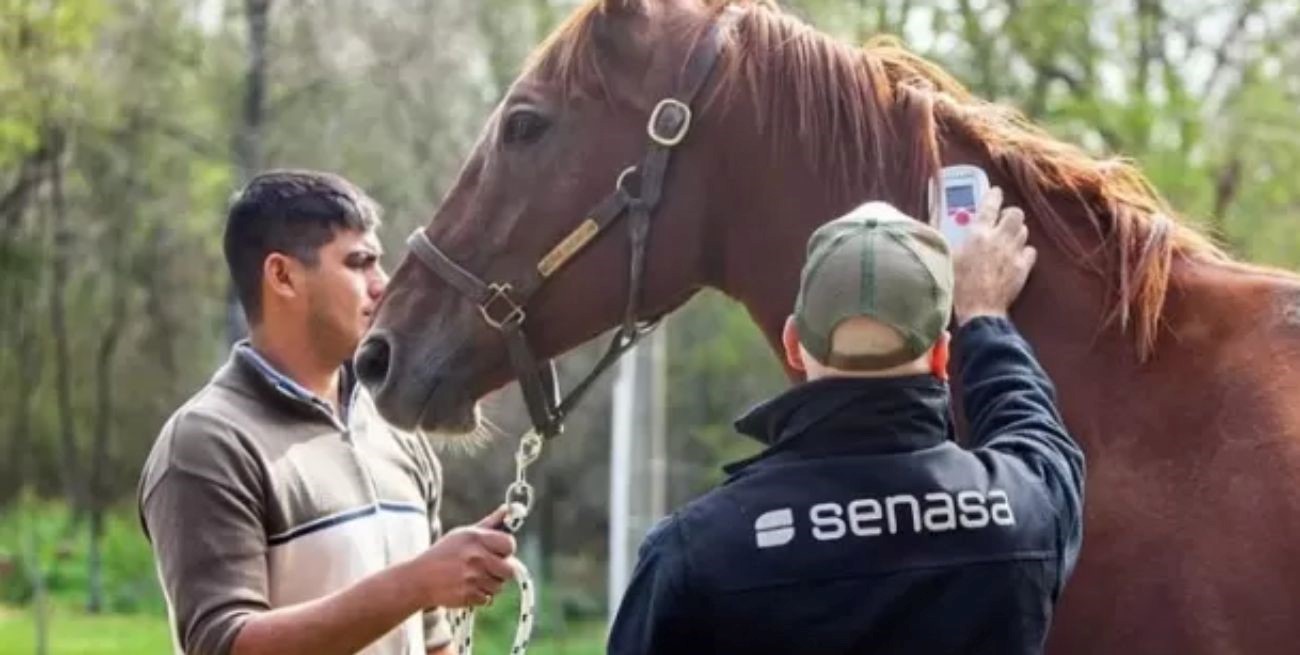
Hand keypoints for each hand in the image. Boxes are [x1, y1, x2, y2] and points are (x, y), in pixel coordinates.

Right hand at [408, 506, 516, 608]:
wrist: (419, 579)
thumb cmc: (444, 554)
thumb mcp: (463, 534)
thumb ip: (489, 524)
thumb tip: (509, 509)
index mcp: (476, 538)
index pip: (510, 545)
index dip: (506, 550)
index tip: (499, 552)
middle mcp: (476, 556)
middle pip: (509, 569)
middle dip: (501, 570)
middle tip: (488, 568)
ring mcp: (472, 577)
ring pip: (499, 586)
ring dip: (490, 584)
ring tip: (473, 578)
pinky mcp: (468, 595)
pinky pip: (487, 599)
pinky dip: (480, 596)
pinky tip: (467, 588)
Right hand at [952, 186, 1037, 325]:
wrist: (978, 309)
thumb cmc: (958, 285)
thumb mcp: (949, 258)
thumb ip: (954, 240)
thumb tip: (953, 230)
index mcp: (978, 234)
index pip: (989, 205)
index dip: (994, 196)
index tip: (996, 192)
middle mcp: (998, 239)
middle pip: (1015, 214)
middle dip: (1009, 214)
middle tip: (1002, 220)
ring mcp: (1013, 253)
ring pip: (1023, 230)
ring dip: (1016, 231)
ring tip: (1007, 238)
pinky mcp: (1022, 268)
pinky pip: (1030, 251)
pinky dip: (1024, 250)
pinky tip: (1016, 256)